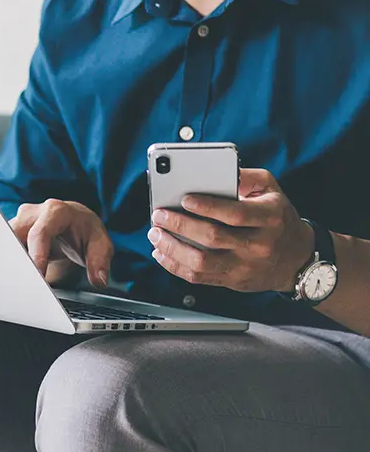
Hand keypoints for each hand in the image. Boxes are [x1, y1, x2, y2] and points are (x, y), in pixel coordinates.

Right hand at [10, 199, 112, 287]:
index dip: (36, 255)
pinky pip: (4, 248)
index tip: (37, 276)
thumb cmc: (85, 232)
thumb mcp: (101, 244)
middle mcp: (32, 213)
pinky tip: (11, 278)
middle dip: (17, 259)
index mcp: (55, 211)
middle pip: (15, 235)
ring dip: (9, 262)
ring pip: (5, 242)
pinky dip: (8, 263)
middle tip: (24, 283)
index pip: (40, 233)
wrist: (75, 223)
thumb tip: (99, 279)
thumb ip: (100, 261)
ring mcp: (18, 222)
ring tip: (15, 283)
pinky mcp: (10, 233)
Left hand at [148, 169, 313, 292]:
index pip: (235, 214)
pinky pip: (198, 278)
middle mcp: (258, 245)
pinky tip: (161, 252)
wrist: (296, 259)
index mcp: (269, 218)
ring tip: (155, 234)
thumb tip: (216, 170)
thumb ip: (246, 177)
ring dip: (172, 248)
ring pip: (201, 262)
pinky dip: (175, 265)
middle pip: (213, 238)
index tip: (184, 199)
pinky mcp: (232, 281)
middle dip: (180, 226)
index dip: (207, 206)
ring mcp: (244, 266)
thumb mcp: (271, 190)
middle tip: (159, 215)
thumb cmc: (277, 218)